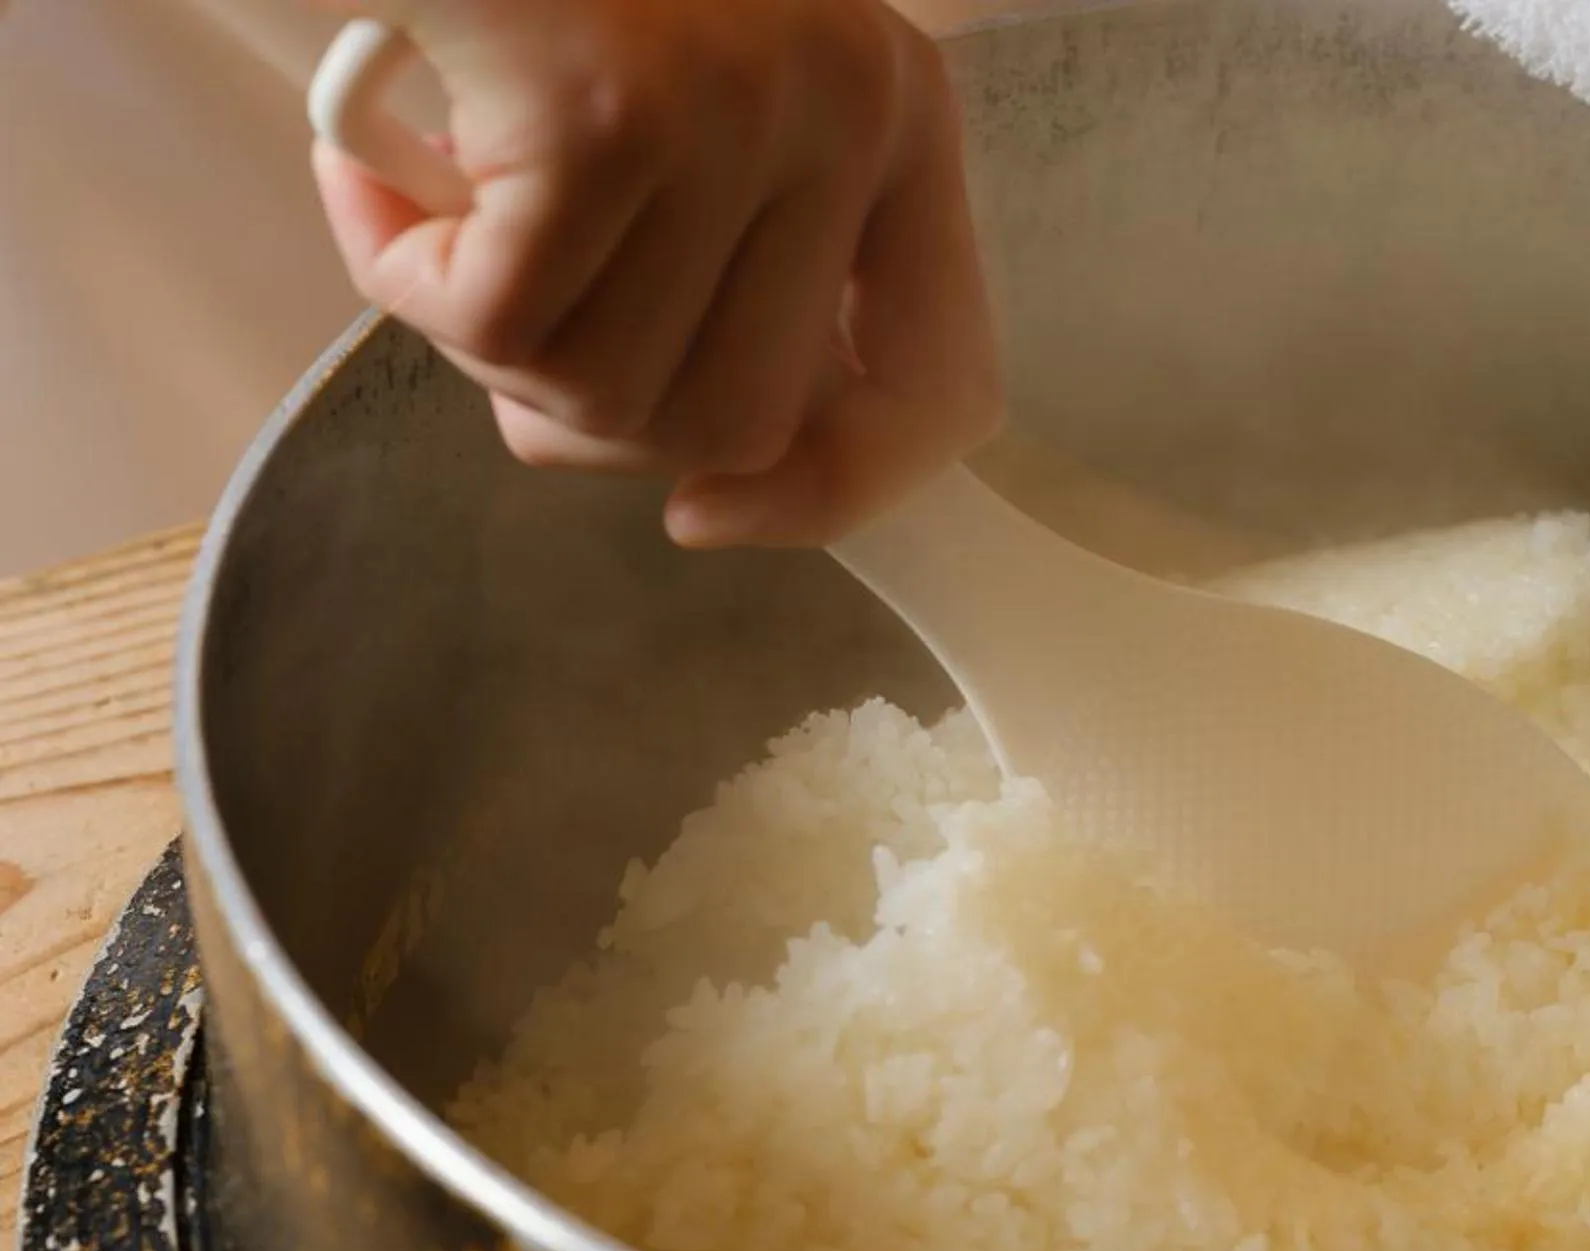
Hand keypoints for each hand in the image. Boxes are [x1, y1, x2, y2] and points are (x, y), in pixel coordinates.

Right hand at [308, 0, 999, 547]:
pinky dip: (399, 275)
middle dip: (590, 414)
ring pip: (612, 393)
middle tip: (499, 302)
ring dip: (484, 343)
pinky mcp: (607, 120)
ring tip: (431, 212)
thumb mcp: (701, 112)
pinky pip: (496, 325)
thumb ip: (750, 268)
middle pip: (739, 423)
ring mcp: (738, 115)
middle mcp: (849, 113)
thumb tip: (730, 481)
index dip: (833, 492)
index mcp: (899, 119)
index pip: (942, 383)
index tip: (705, 516)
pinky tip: (363, 170)